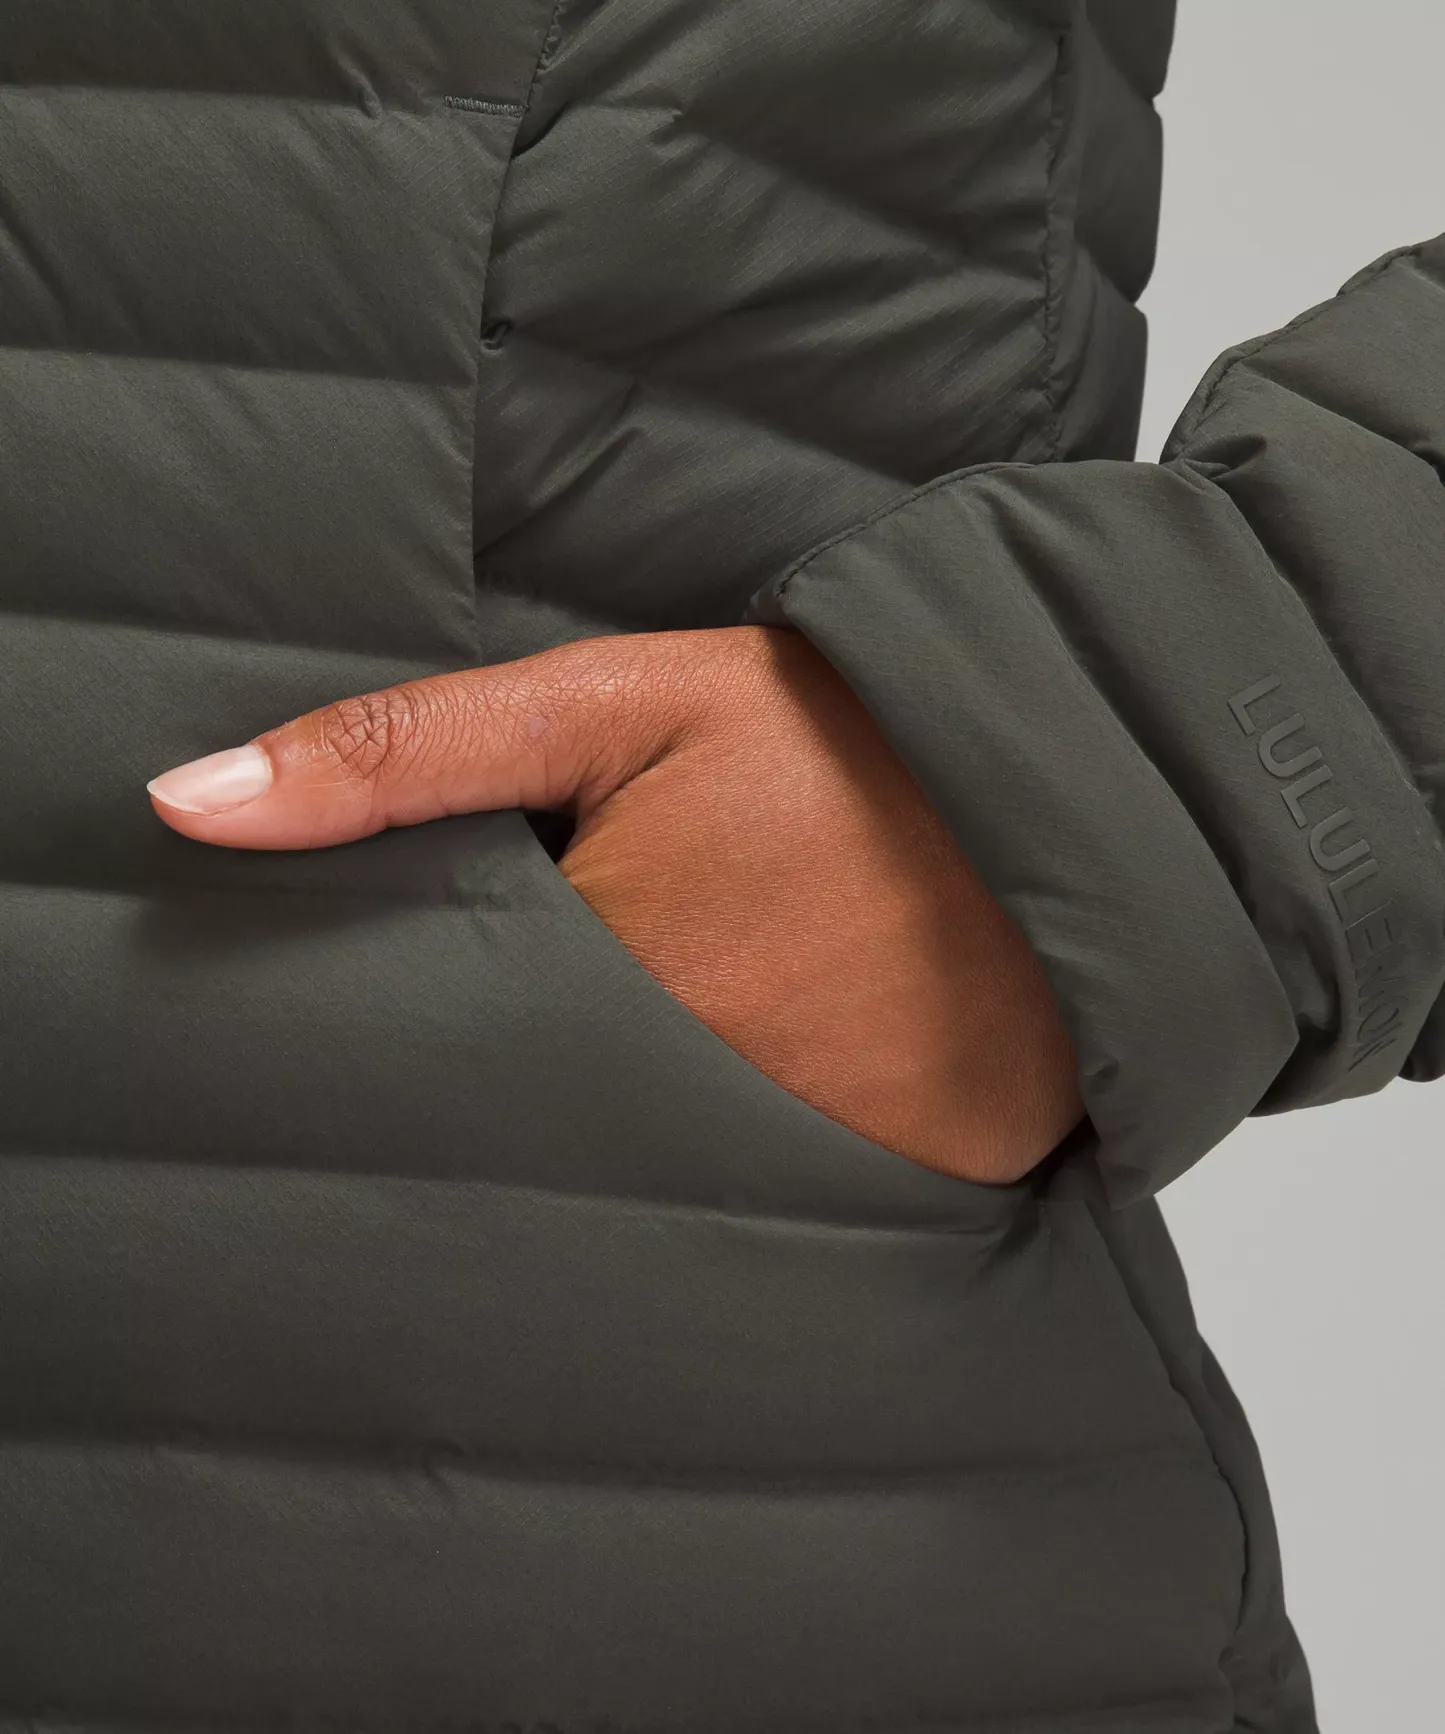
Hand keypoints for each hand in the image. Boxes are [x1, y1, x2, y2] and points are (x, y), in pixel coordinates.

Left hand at [146, 626, 1083, 1182]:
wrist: (1071, 779)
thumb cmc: (840, 734)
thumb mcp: (616, 700)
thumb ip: (403, 754)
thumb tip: (187, 806)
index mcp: (600, 969)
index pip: (442, 1048)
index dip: (429, 1023)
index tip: (438, 1006)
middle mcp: (691, 1088)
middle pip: (539, 1128)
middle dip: (526, 1088)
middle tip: (612, 1002)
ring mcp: (806, 1154)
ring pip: (656, 1182)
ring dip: (640, 1136)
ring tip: (715, 1035)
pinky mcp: (905, 1188)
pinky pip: (787, 1212)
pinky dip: (765, 1171)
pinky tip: (790, 1086)